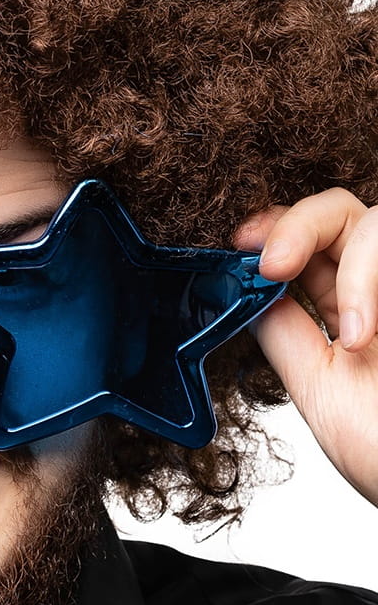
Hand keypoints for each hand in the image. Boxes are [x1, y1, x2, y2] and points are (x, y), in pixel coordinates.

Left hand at [234, 189, 377, 506]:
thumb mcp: (321, 390)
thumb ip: (285, 335)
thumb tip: (242, 290)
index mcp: (352, 312)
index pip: (311, 243)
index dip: (275, 230)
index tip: (241, 243)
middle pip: (341, 214)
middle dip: (300, 225)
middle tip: (272, 264)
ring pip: (377, 222)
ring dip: (356, 270)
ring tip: (354, 337)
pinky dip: (371, 280)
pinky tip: (367, 336)